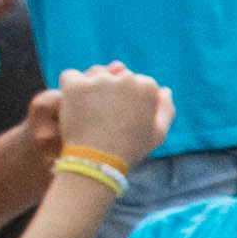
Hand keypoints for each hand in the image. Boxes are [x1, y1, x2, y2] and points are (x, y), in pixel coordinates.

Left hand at [51, 66, 167, 162]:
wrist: (98, 161)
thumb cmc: (130, 149)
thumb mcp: (158, 134)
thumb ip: (166, 109)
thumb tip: (164, 90)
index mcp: (147, 87)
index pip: (139, 82)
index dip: (131, 100)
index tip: (124, 117)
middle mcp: (125, 78)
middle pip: (116, 76)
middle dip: (111, 90)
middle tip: (105, 115)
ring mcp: (99, 81)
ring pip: (94, 76)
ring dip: (92, 88)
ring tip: (90, 113)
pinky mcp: (75, 85)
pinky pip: (70, 77)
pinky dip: (70, 87)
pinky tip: (74, 103)